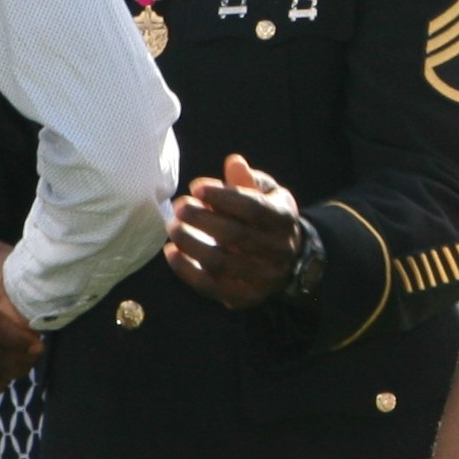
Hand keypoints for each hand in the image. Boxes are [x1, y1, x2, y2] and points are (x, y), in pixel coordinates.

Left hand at [164, 153, 304, 309]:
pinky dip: (186, 270)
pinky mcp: (244, 297)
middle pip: (236, 236)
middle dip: (202, 220)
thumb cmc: (267, 217)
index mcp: (284, 220)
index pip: (254, 208)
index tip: (196, 187)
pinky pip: (211, 286)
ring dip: (191, 243)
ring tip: (172, 226)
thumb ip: (248, 180)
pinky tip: (171, 251)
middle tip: (178, 206)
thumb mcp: (265, 194)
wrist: (287, 260)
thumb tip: (233, 162)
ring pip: (221, 262)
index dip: (224, 197)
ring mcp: (263, 278)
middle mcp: (278, 251)